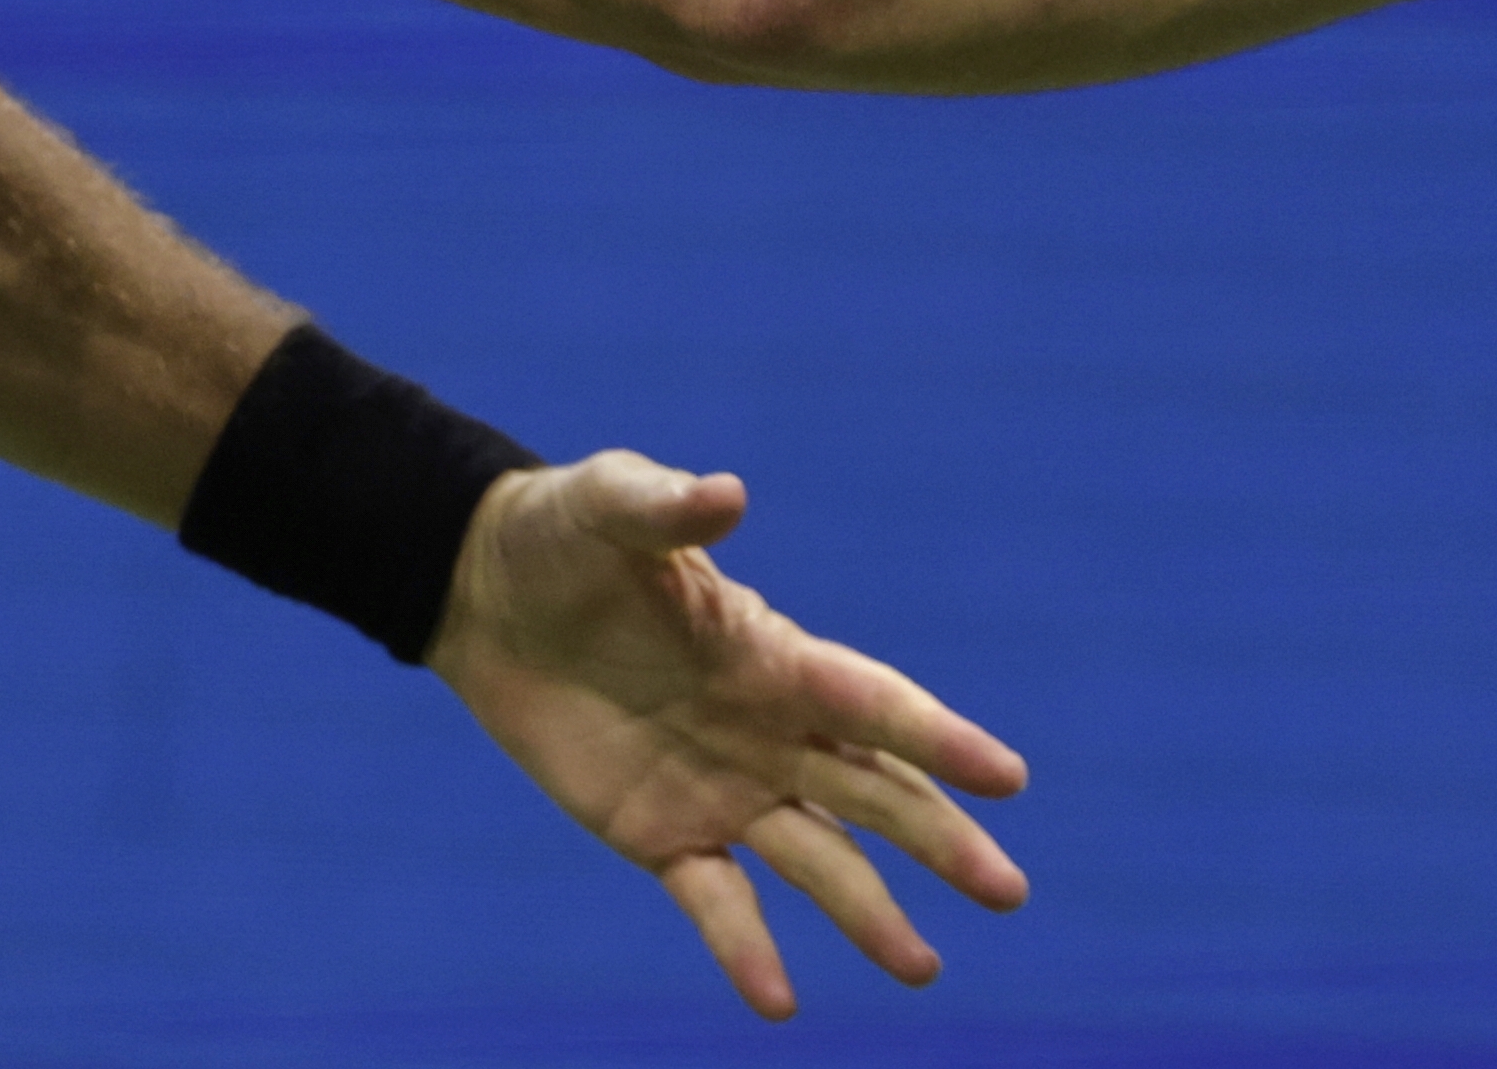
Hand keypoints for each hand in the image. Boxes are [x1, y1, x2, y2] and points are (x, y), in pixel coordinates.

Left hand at [428, 452, 1029, 1018]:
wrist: (489, 598)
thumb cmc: (565, 534)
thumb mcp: (610, 505)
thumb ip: (667, 506)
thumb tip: (725, 493)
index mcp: (773, 655)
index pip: (873, 703)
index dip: (939, 739)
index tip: (1007, 778)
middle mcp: (769, 730)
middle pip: (874, 794)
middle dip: (940, 840)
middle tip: (1007, 892)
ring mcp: (723, 789)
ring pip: (817, 860)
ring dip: (870, 913)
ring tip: (923, 969)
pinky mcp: (660, 835)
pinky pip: (716, 902)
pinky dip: (746, 951)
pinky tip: (777, 1003)